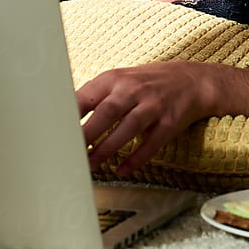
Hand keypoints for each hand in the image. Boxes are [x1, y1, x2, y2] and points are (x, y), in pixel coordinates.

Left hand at [76, 61, 216, 177]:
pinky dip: (136, 158)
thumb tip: (66, 117)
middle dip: (87, 134)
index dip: (70, 115)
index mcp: (115, 78)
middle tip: (70, 152)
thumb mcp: (121, 79)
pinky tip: (122, 169)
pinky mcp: (170, 121)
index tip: (55, 132)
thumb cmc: (148, 83)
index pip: (87, 95)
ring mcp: (154, 105)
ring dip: (108, 148)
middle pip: (107, 112)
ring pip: (128, 128)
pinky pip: (152, 143)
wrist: (193, 81)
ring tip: (91, 165)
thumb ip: (97, 96)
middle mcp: (134, 89)